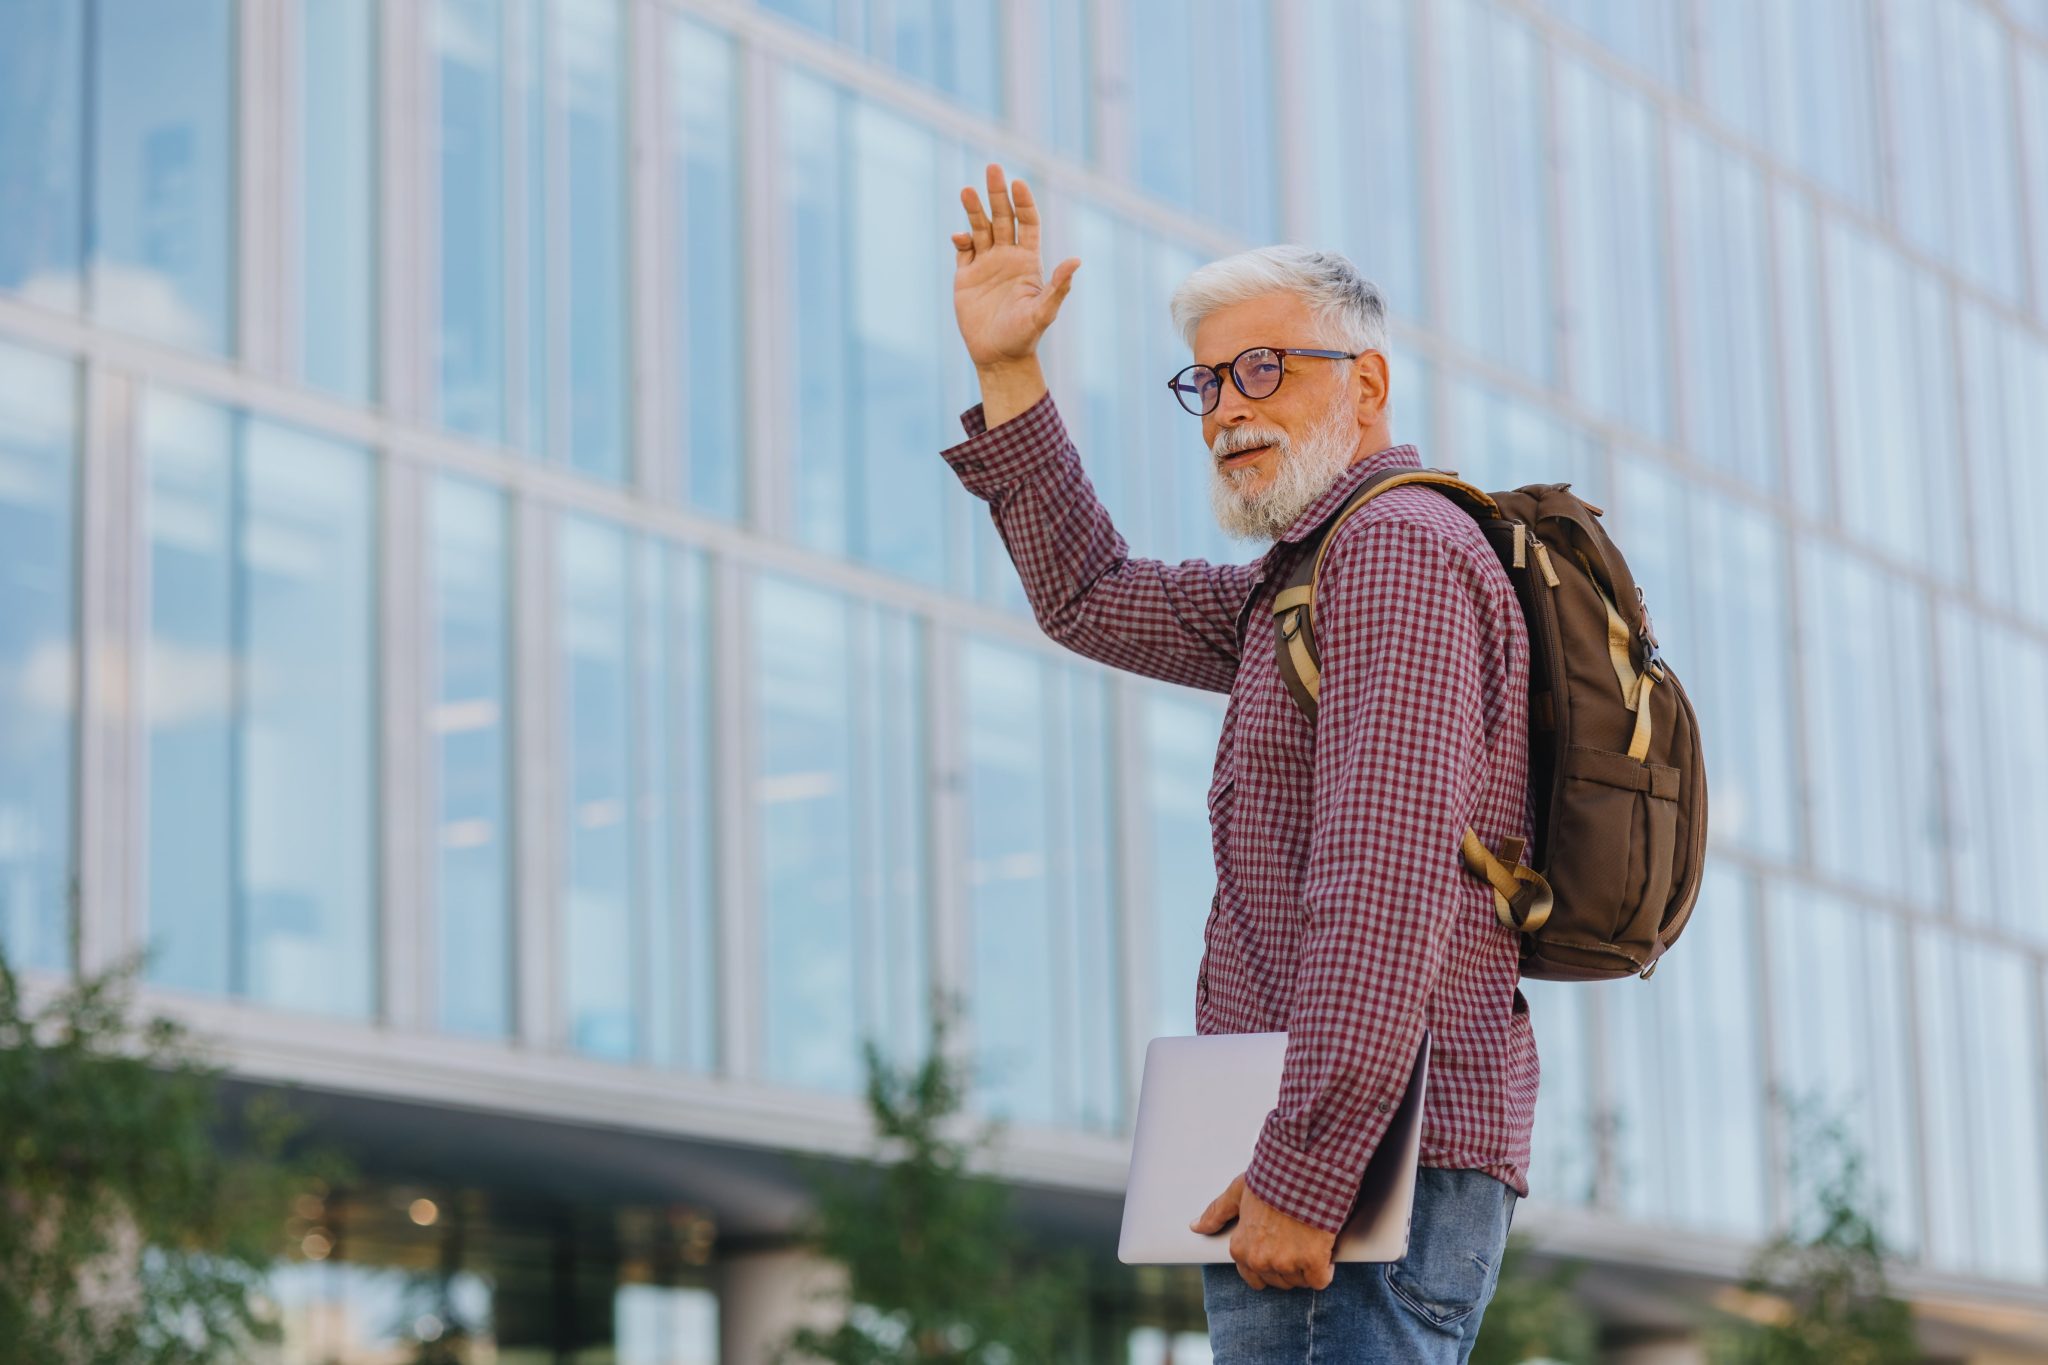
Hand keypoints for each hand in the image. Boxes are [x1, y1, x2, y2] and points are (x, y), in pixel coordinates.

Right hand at [950, 162, 1079, 370]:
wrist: (998, 357)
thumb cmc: (1024, 336)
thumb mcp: (1043, 312)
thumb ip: (1058, 287)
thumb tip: (1077, 261)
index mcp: (1028, 261)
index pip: (1027, 223)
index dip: (1023, 202)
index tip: (1017, 184)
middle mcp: (1007, 257)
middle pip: (1003, 217)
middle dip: (997, 194)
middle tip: (992, 168)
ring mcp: (986, 265)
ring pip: (981, 228)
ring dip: (975, 210)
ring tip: (967, 190)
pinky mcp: (966, 277)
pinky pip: (963, 250)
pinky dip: (961, 240)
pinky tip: (960, 236)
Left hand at [1190, 1171, 1337, 1290]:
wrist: (1303, 1169)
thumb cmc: (1272, 1177)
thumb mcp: (1238, 1191)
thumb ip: (1217, 1212)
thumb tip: (1195, 1226)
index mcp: (1241, 1248)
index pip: (1253, 1277)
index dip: (1269, 1264)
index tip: (1280, 1249)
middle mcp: (1260, 1261)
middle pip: (1278, 1281)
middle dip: (1288, 1266)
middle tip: (1296, 1241)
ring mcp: (1286, 1263)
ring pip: (1299, 1282)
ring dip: (1307, 1268)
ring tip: (1309, 1240)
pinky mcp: (1312, 1263)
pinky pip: (1320, 1281)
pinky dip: (1325, 1269)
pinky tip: (1325, 1251)